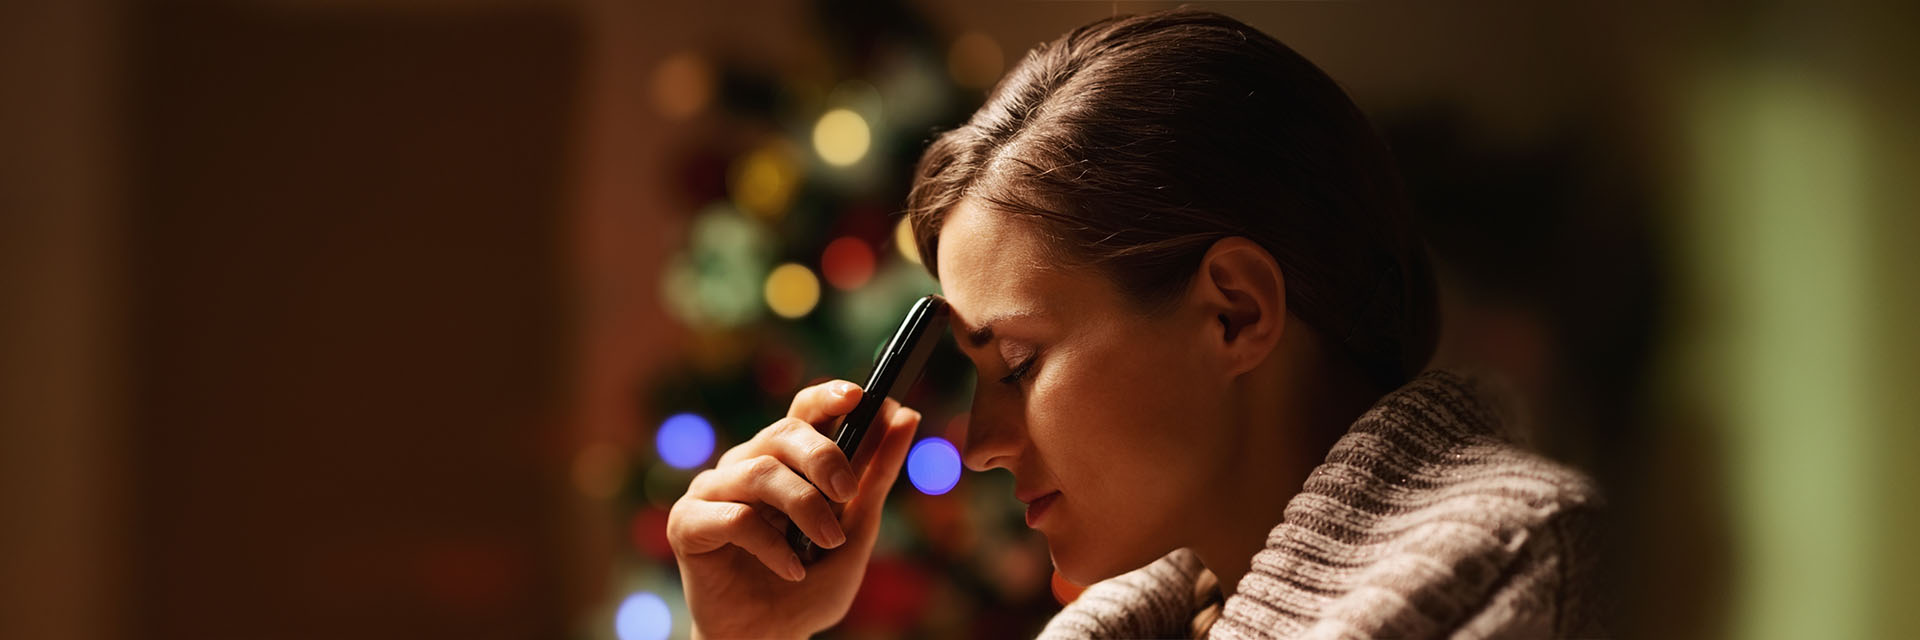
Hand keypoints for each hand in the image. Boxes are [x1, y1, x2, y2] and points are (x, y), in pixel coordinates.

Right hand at [667, 380, 921, 638]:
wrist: (767, 638)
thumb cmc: (807, 585)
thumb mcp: (855, 531)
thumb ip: (876, 478)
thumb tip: (907, 415)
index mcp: (783, 460)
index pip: (803, 411)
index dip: (827, 396)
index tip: (859, 396)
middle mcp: (745, 465)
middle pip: (783, 433)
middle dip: (823, 456)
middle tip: (848, 491)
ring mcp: (712, 491)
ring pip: (760, 471)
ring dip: (804, 507)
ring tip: (827, 544)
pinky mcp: (687, 523)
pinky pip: (734, 517)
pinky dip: (772, 545)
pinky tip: (791, 571)